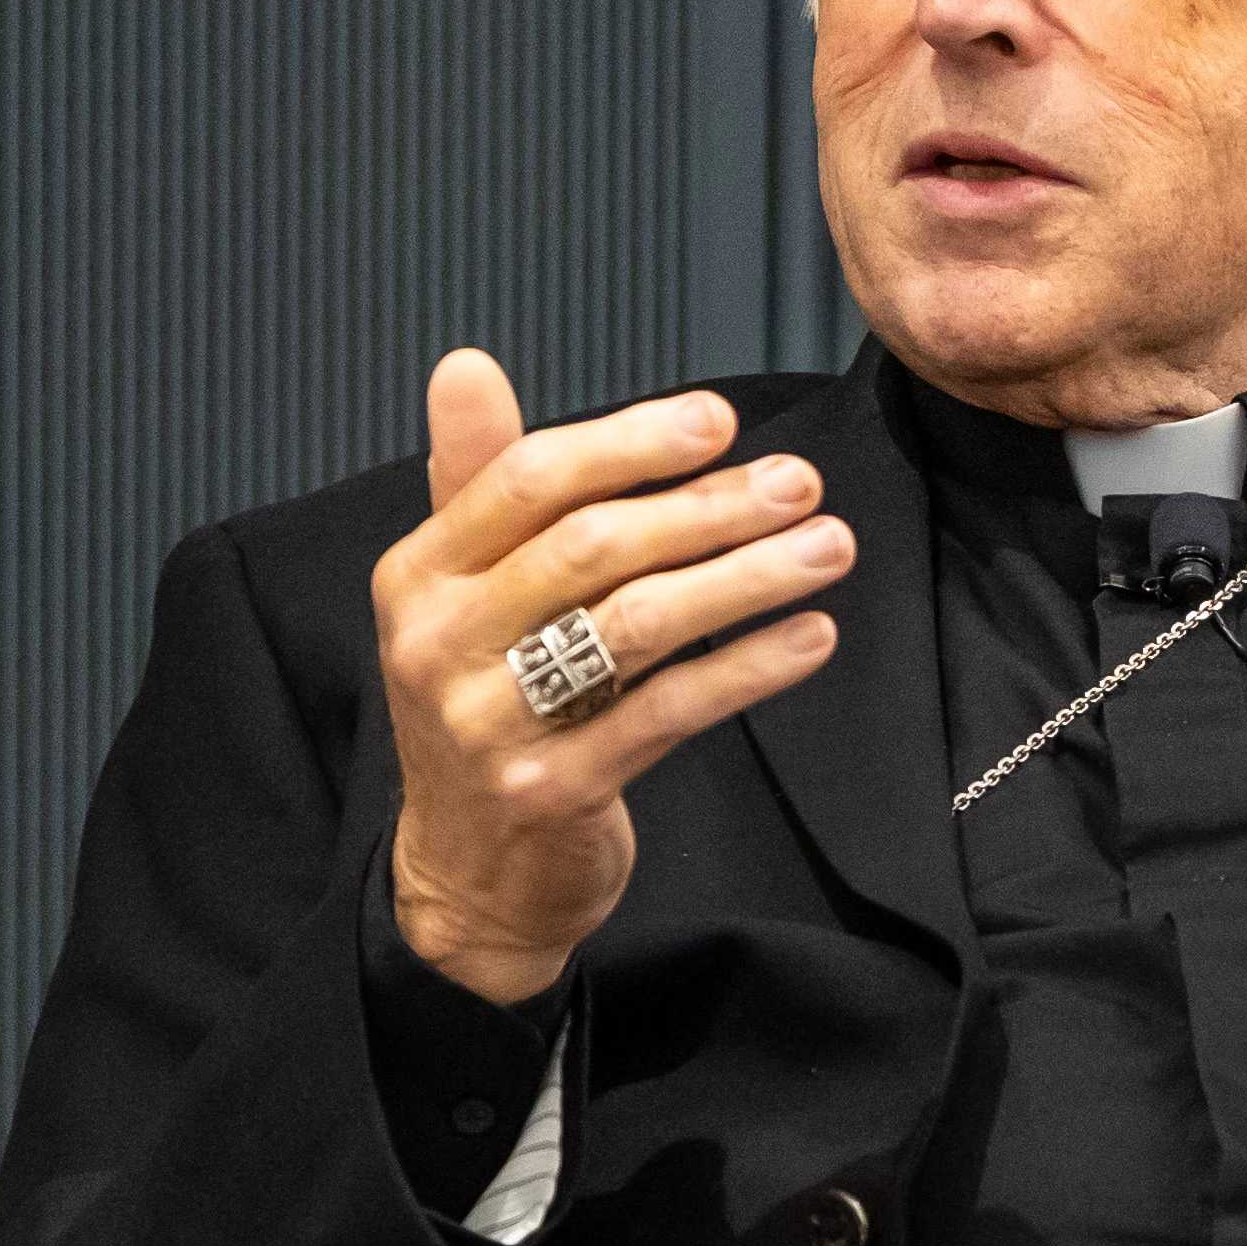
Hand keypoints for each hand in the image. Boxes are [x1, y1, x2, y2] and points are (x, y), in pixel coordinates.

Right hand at [374, 352, 852, 1005]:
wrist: (468, 880)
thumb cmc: (486, 710)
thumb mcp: (459, 596)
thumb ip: (476, 483)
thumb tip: (466, 365)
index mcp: (418, 576)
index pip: (528, 480)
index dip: (630, 443)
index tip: (721, 421)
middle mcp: (440, 644)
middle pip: (592, 546)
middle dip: (708, 506)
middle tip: (800, 483)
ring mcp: (491, 723)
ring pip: (637, 624)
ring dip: (747, 577)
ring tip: (828, 547)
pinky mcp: (552, 790)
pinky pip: (669, 710)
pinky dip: (748, 668)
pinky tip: (812, 637)